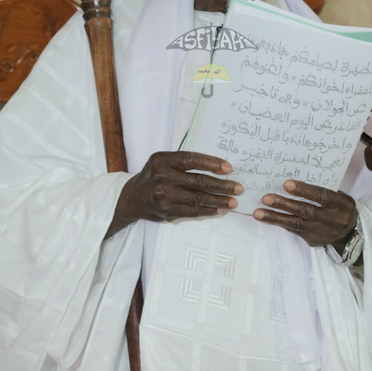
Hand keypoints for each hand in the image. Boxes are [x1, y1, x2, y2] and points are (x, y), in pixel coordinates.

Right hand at [107, 151, 243, 236]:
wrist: (133, 198)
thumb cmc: (155, 176)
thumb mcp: (163, 162)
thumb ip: (184, 164)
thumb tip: (219, 168)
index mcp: (161, 160)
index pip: (191, 159)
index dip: (211, 163)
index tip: (229, 168)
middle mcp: (161, 176)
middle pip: (198, 181)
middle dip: (221, 185)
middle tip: (238, 188)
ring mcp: (162, 195)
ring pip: (197, 198)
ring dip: (218, 200)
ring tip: (233, 201)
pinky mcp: (165, 210)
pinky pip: (191, 211)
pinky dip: (207, 210)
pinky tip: (219, 209)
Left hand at [253, 180, 356, 250]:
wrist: (351, 234)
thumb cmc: (340, 207)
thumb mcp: (339, 196)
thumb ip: (323, 189)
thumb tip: (298, 179)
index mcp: (340, 204)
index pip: (322, 196)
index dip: (304, 190)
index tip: (286, 184)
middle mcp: (331, 219)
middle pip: (306, 211)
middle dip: (284, 204)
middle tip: (266, 198)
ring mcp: (320, 231)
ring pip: (296, 224)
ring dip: (275, 217)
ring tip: (259, 213)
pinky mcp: (312, 239)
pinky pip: (293, 230)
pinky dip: (279, 223)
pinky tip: (265, 218)